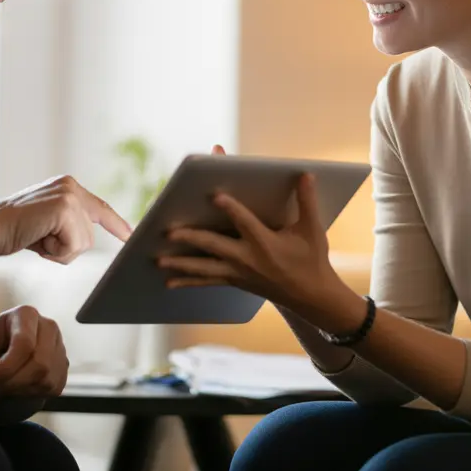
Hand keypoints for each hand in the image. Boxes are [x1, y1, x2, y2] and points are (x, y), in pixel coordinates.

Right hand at [0, 175, 131, 263]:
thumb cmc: (12, 232)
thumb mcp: (45, 224)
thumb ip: (66, 225)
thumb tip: (84, 239)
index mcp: (67, 187)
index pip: (99, 208)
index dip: (116, 225)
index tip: (131, 236)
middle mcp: (71, 186)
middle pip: (90, 235)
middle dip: (66, 248)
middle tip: (39, 240)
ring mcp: (69, 195)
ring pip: (83, 242)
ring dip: (59, 251)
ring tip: (36, 238)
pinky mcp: (65, 208)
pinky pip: (74, 245)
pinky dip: (56, 251)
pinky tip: (37, 239)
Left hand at [0, 306, 67, 397]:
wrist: (1, 354)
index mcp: (26, 314)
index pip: (25, 343)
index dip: (8, 364)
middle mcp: (49, 327)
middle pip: (40, 363)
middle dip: (15, 379)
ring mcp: (60, 347)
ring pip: (47, 378)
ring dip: (23, 387)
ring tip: (8, 380)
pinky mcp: (64, 367)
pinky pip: (53, 387)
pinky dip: (33, 391)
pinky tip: (21, 383)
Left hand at [159, 171, 345, 316]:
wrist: (310, 296)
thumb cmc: (311, 259)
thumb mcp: (312, 230)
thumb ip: (307, 201)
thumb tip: (305, 174)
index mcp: (266, 243)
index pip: (245, 223)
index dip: (231, 208)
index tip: (214, 195)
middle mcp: (248, 259)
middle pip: (214, 246)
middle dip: (191, 238)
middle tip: (168, 232)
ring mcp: (238, 272)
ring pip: (205, 268)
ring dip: (181, 264)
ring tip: (158, 260)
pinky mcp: (234, 280)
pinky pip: (207, 281)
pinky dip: (187, 282)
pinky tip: (168, 283)